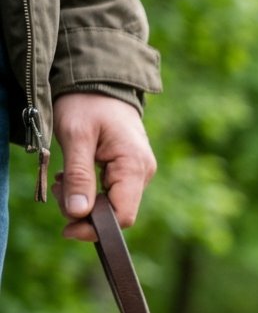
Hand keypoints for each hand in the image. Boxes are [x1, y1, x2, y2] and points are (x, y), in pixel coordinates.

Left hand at [51, 93, 156, 241]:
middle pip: (116, 213)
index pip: (123, 215)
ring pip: (111, 205)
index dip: (95, 228)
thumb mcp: (75, 137)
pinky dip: (89, 190)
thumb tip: (79, 214)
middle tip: (60, 187)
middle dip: (84, 210)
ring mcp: (138, 173)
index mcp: (134, 166)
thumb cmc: (86, 104)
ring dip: (83, 199)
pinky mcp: (130, 171)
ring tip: (65, 176)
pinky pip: (111, 193)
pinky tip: (75, 173)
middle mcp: (143, 173)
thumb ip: (79, 177)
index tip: (67, 229)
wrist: (99, 83)